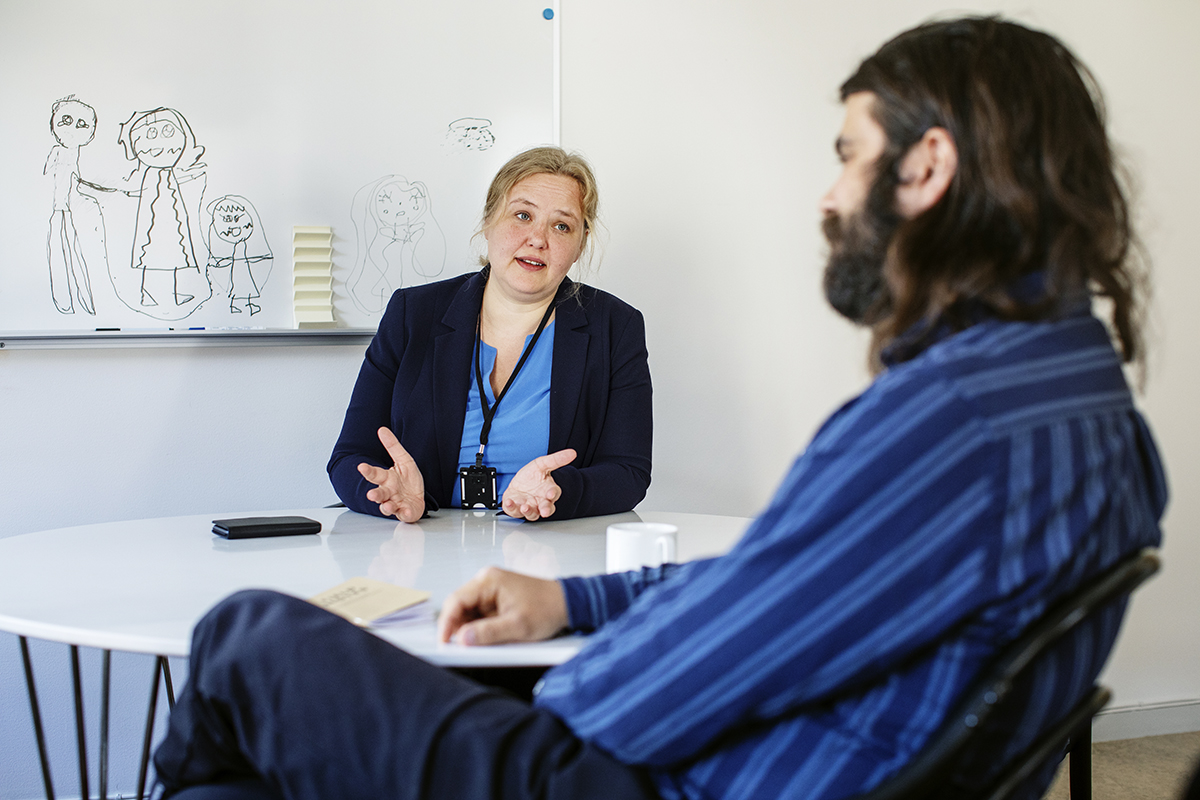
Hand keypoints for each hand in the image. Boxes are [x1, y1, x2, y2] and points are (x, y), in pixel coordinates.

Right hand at [357, 427, 424, 522]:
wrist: (417, 497)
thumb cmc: (408, 480)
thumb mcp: (404, 459)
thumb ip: (392, 446)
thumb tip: (382, 430)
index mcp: (387, 478)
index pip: (375, 474)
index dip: (368, 470)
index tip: (361, 466)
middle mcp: (389, 492)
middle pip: (379, 493)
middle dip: (375, 494)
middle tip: (371, 495)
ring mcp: (396, 503)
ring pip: (387, 506)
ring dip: (386, 507)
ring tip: (387, 506)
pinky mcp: (405, 512)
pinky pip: (403, 514)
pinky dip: (404, 513)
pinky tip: (405, 511)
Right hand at [438, 566, 567, 645]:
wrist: (566, 603)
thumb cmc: (547, 608)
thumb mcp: (517, 626)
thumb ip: (488, 633)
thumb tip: (463, 639)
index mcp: (489, 580)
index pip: (456, 600)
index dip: (447, 623)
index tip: (444, 642)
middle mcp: (486, 580)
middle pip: (459, 605)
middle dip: (457, 627)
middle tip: (457, 648)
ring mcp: (491, 589)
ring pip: (467, 611)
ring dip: (468, 628)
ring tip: (476, 645)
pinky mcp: (496, 598)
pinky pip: (479, 613)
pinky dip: (478, 627)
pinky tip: (485, 638)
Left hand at [501, 448, 575, 520]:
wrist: (518, 484)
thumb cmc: (532, 476)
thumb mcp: (542, 464)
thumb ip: (556, 460)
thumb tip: (572, 453)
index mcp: (548, 490)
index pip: (554, 493)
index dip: (553, 493)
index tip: (551, 493)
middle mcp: (540, 501)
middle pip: (546, 508)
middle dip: (546, 510)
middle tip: (544, 511)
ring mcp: (529, 506)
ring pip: (532, 513)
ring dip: (529, 511)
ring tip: (525, 507)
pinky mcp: (516, 509)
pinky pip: (514, 511)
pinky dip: (511, 507)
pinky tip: (509, 502)